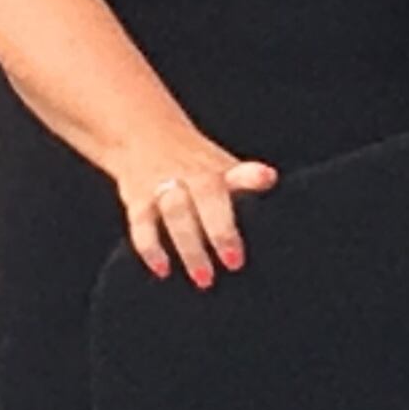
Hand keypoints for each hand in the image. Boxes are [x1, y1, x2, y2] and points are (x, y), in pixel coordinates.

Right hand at [102, 124, 276, 288]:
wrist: (139, 131)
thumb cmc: (191, 161)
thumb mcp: (219, 164)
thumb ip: (244, 179)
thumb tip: (271, 182)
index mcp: (216, 169)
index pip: (237, 171)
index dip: (252, 176)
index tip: (267, 178)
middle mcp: (190, 175)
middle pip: (206, 197)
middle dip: (220, 230)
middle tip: (234, 264)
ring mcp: (162, 185)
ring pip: (176, 214)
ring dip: (190, 247)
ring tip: (203, 278)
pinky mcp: (137, 199)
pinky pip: (141, 224)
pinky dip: (150, 248)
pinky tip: (162, 269)